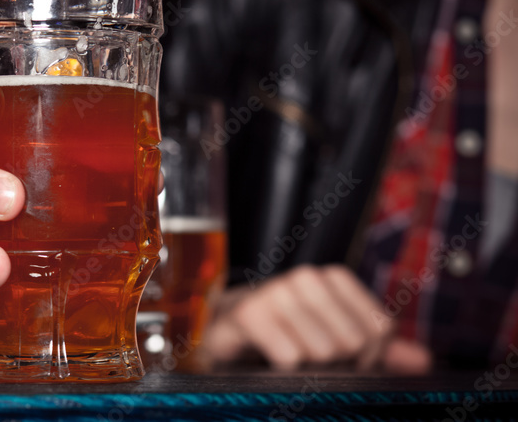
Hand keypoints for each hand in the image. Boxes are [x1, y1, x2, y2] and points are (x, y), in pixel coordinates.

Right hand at [203, 265, 431, 372]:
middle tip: (306, 359)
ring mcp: (275, 291)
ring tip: (285, 358)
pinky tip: (267, 358)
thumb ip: (379, 349)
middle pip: (352, 343)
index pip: (379, 331)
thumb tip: (424, 360)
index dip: (365, 357)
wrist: (222, 330)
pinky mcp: (248, 312)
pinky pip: (290, 357)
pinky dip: (283, 369)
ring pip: (323, 351)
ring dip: (306, 368)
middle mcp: (305, 277)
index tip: (337, 357)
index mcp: (332, 278)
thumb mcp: (332, 338)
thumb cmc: (282, 334)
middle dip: (335, 364)